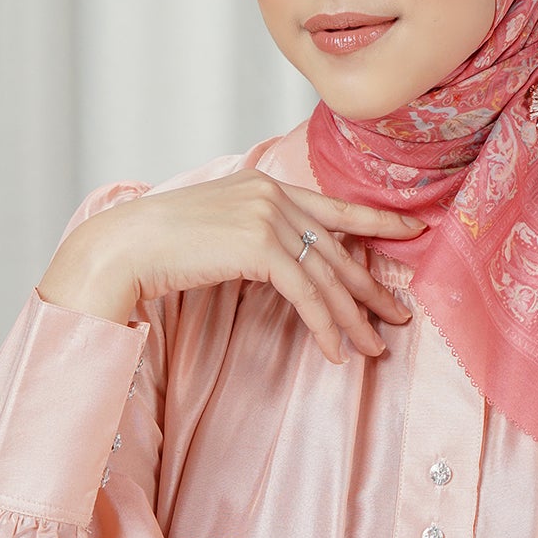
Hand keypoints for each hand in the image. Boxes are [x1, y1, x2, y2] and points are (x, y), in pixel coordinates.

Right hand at [38, 171, 426, 361]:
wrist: (123, 246)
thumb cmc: (158, 246)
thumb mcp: (218, 229)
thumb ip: (254, 235)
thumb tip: (283, 263)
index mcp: (265, 184)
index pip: (334, 206)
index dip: (377, 221)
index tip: (414, 231)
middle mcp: (273, 194)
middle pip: (337, 250)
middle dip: (371, 290)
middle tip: (400, 317)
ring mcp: (267, 216)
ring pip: (327, 277)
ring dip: (353, 319)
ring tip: (374, 349)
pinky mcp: (260, 246)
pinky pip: (307, 294)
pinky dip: (324, 327)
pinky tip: (335, 353)